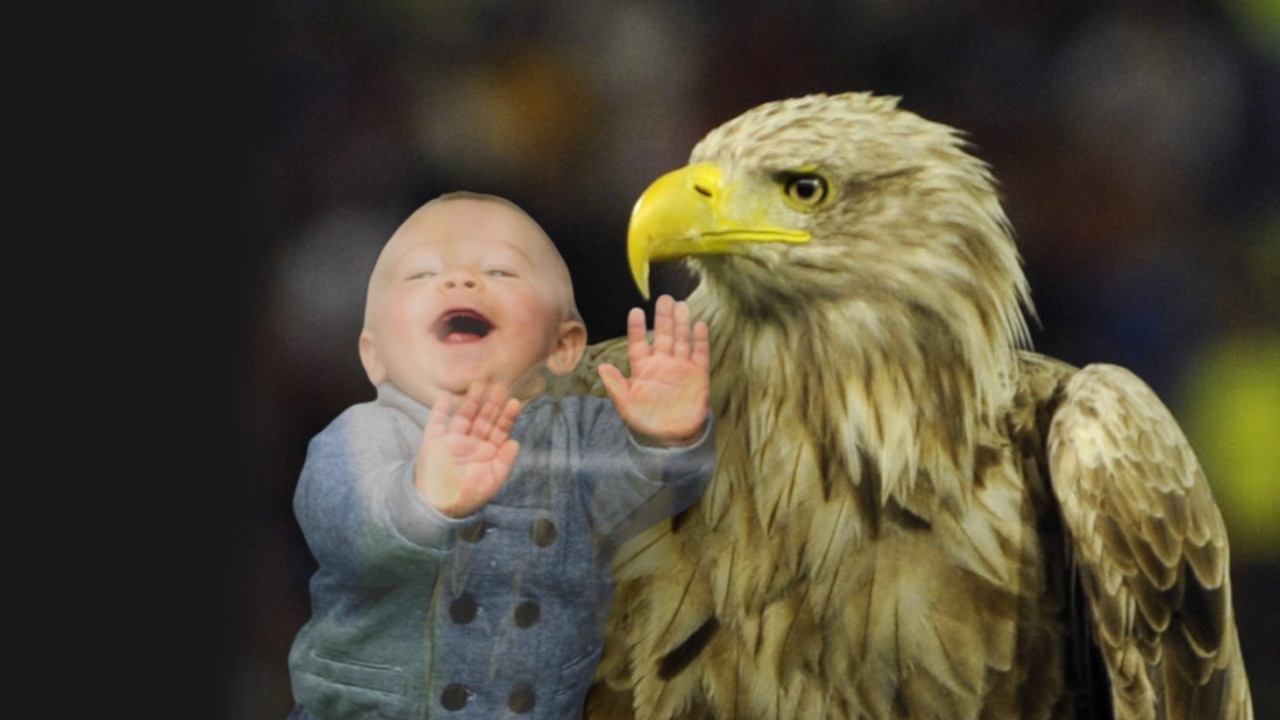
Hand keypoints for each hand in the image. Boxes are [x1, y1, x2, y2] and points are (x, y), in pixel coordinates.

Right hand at [415, 382, 521, 517]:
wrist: (439, 507)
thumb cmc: (469, 496)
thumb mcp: (492, 482)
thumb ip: (504, 462)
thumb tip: (515, 442)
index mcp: (486, 451)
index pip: (499, 430)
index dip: (507, 416)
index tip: (515, 402)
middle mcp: (470, 442)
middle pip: (483, 418)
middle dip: (492, 403)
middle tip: (501, 386)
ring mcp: (452, 440)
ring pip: (464, 416)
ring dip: (471, 401)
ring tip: (480, 385)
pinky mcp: (433, 442)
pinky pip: (436, 422)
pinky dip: (440, 409)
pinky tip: (446, 396)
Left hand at [598, 294, 709, 446]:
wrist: (673, 437)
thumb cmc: (647, 420)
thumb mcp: (626, 406)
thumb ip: (616, 386)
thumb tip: (602, 367)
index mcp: (642, 368)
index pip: (638, 343)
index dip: (636, 328)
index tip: (636, 311)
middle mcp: (662, 363)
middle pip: (662, 335)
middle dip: (663, 317)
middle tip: (664, 299)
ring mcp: (681, 367)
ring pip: (681, 339)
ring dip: (681, 323)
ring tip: (680, 305)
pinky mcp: (698, 374)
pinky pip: (700, 353)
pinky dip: (700, 340)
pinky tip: (699, 326)